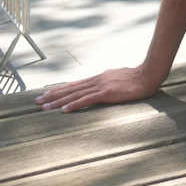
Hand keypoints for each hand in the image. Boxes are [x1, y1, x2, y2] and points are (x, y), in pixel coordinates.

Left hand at [35, 64, 163, 112]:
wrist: (148, 75)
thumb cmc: (137, 77)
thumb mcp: (119, 77)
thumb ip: (109, 82)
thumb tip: (104, 86)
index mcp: (99, 77)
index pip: (75, 84)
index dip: (60, 89)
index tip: (47, 93)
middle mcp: (96, 80)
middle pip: (70, 88)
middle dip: (53, 95)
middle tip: (37, 101)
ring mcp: (101, 86)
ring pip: (74, 94)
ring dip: (58, 101)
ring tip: (44, 107)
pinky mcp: (106, 93)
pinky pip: (87, 100)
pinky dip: (74, 105)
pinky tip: (64, 110)